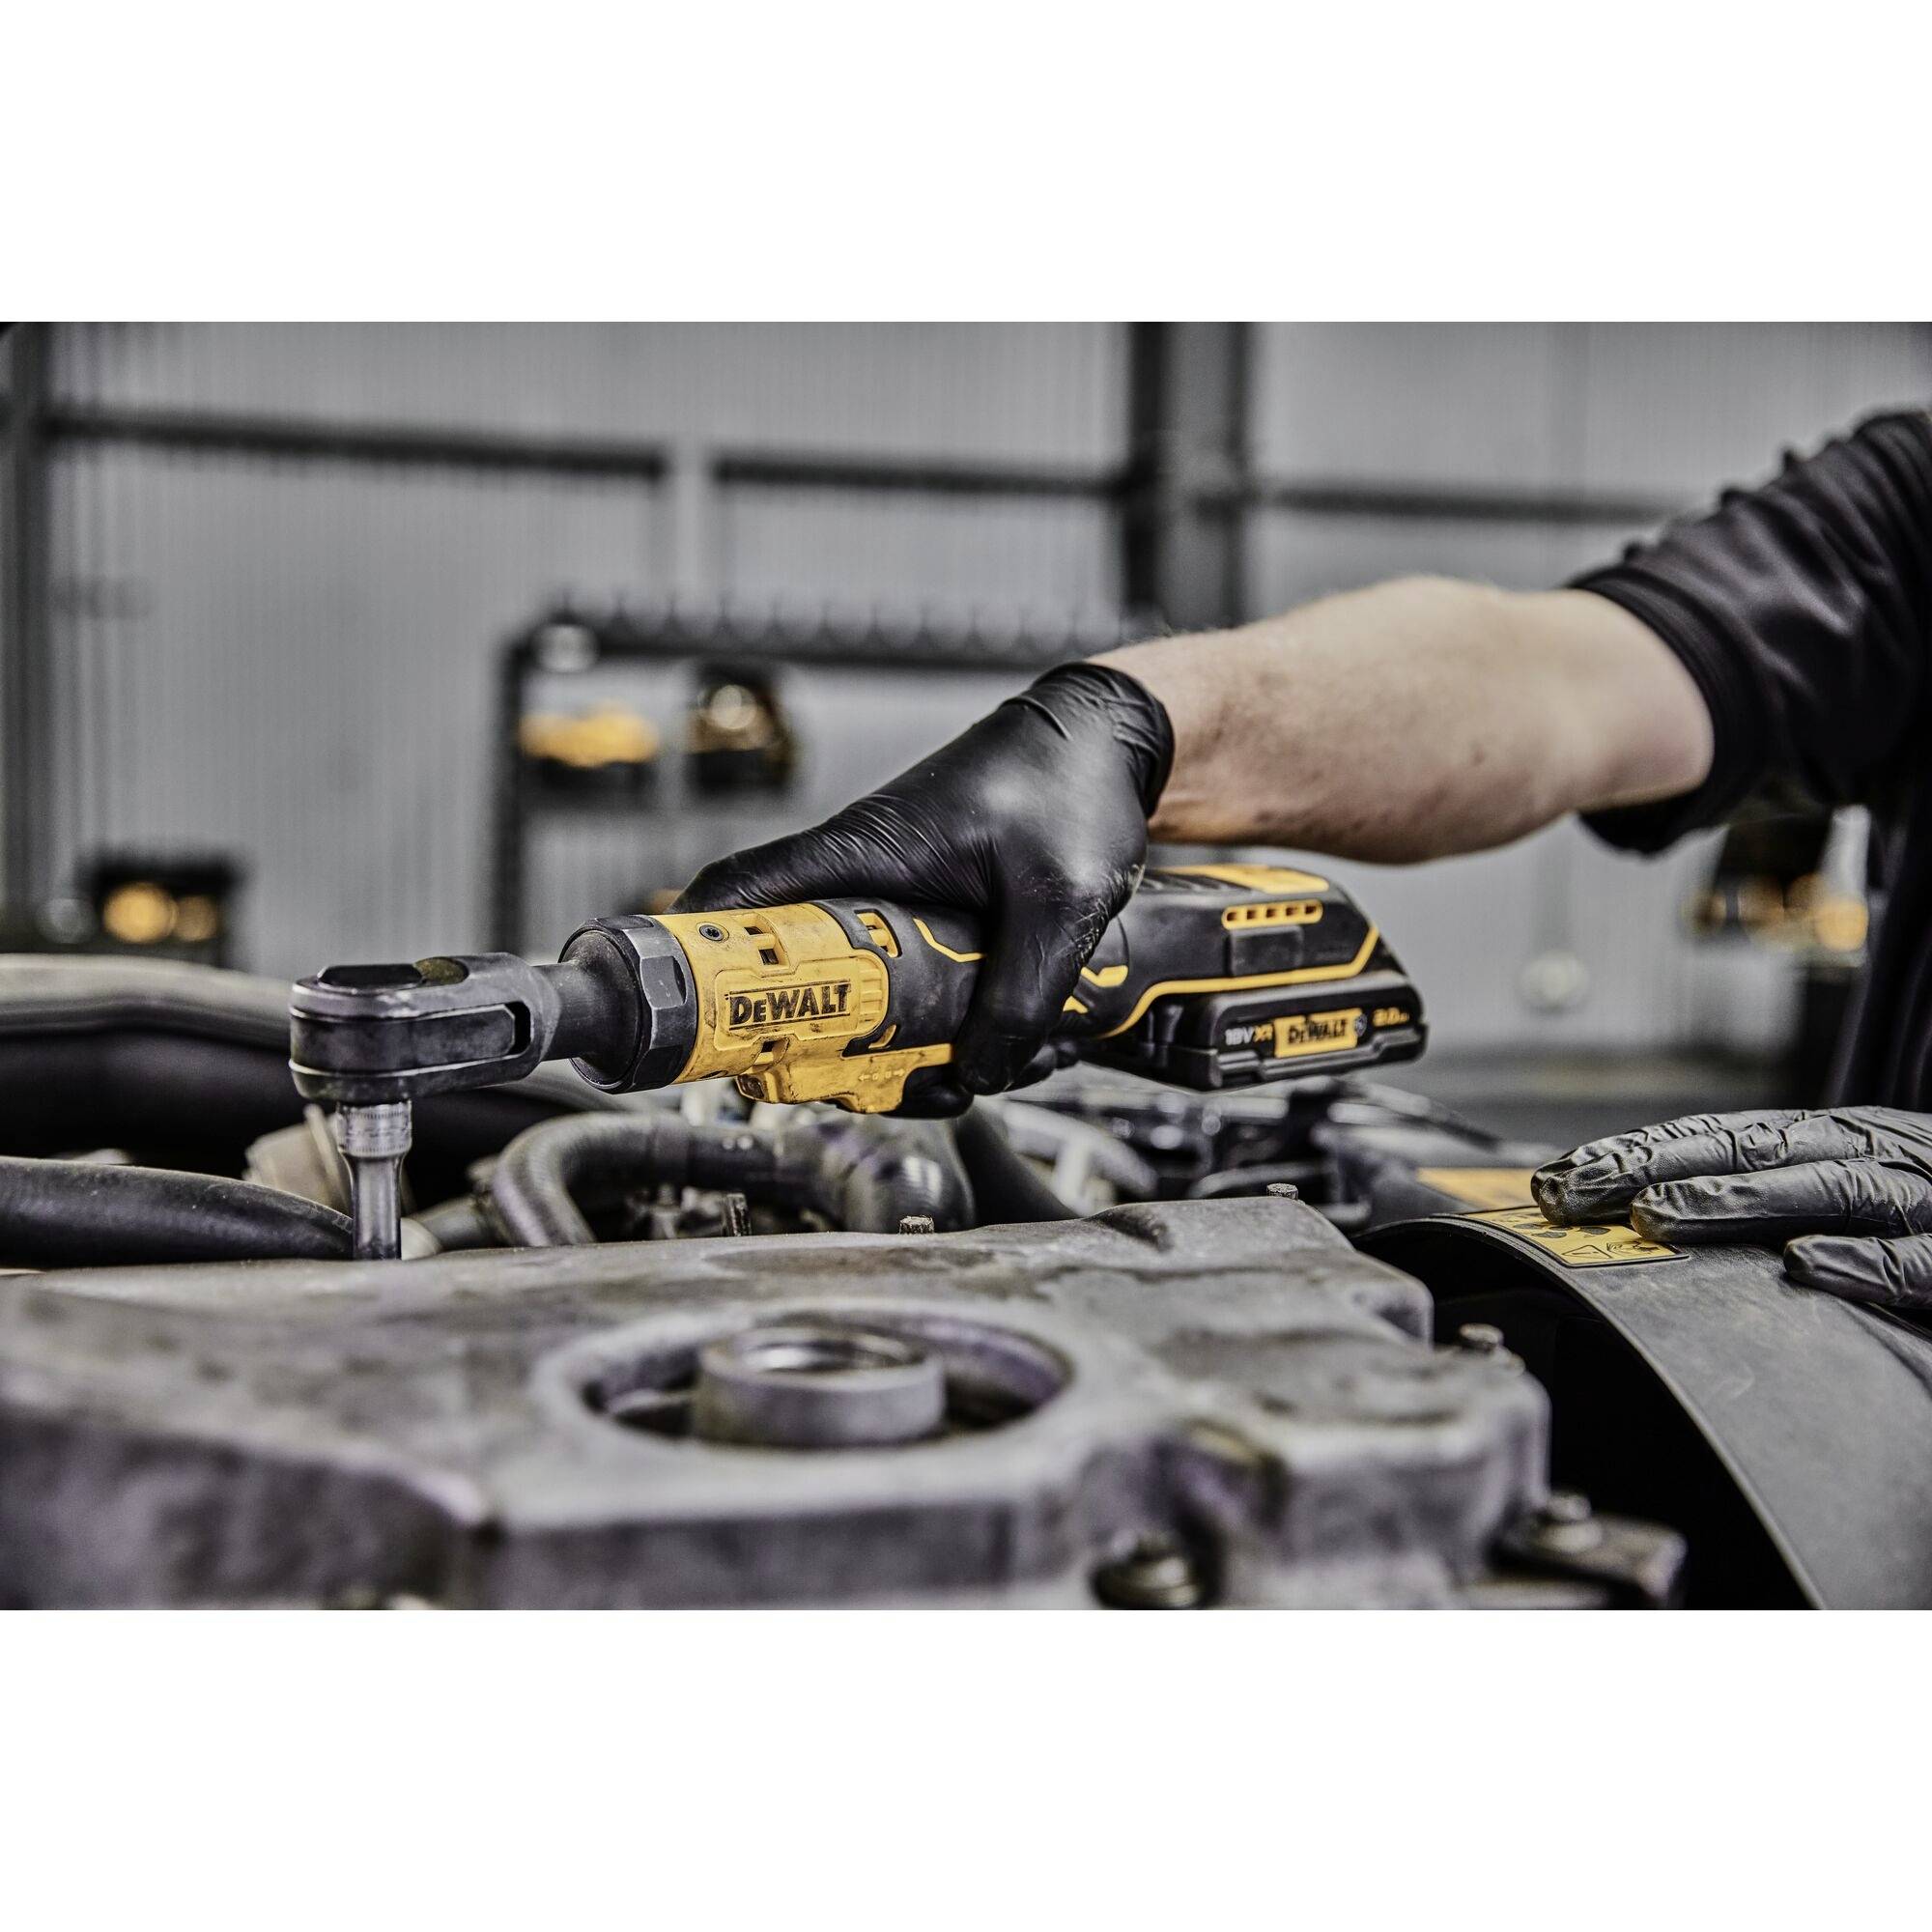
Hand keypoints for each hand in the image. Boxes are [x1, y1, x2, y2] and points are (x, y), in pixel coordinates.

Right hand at [673, 662, 1172, 1101]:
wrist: (1113, 748)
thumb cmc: (1071, 785)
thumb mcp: (1059, 900)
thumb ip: (1023, 994)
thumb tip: (981, 1073)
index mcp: (861, 854)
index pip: (742, 894)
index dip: (704, 953)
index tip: (704, 1019)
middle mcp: (865, 882)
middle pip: (808, 982)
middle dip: (847, 1051)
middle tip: (898, 1087)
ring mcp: (898, 907)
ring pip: (877, 1003)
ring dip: (922, 1051)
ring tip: (990, 1068)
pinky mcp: (936, 925)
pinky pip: (924, 995)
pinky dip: (961, 1031)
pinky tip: (1015, 1048)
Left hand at [1532, 1106, 1931, 1311]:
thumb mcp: (1849, 1199)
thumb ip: (1769, 1205)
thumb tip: (1646, 1217)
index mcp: (1843, 1142)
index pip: (1724, 1134)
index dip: (1637, 1152)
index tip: (1555, 1183)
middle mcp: (1884, 1154)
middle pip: (1760, 1146)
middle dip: (1657, 1166)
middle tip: (1575, 1195)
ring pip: (1835, 1188)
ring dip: (1742, 1200)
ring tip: (1659, 1217)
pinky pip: (1930, 1263)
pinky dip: (1871, 1266)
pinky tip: (1808, 1271)